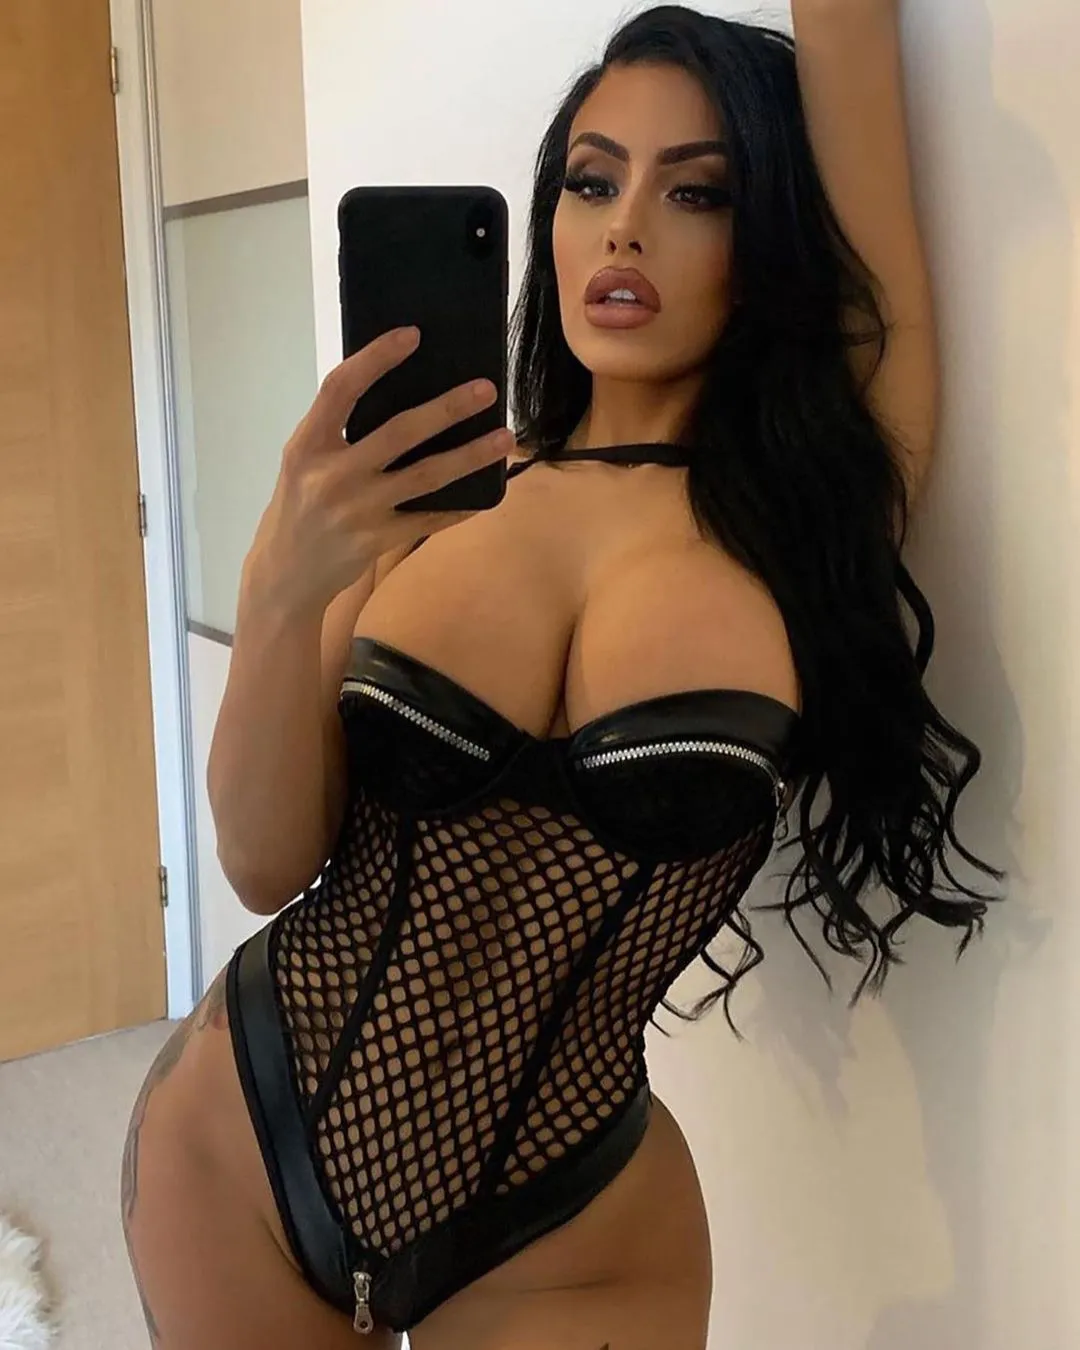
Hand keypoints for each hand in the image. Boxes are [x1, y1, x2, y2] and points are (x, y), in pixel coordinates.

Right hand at [246, 326, 513, 615]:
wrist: (285, 575)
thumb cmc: (299, 506)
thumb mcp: (304, 461)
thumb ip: (337, 430)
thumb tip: (398, 388)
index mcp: (307, 445)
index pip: (340, 389)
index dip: (376, 359)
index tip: (412, 335)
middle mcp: (331, 475)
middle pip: (399, 432)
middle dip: (447, 408)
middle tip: (487, 389)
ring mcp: (356, 510)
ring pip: (425, 476)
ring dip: (470, 456)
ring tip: (505, 438)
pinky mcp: (375, 541)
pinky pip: (428, 519)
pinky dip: (460, 506)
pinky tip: (487, 493)